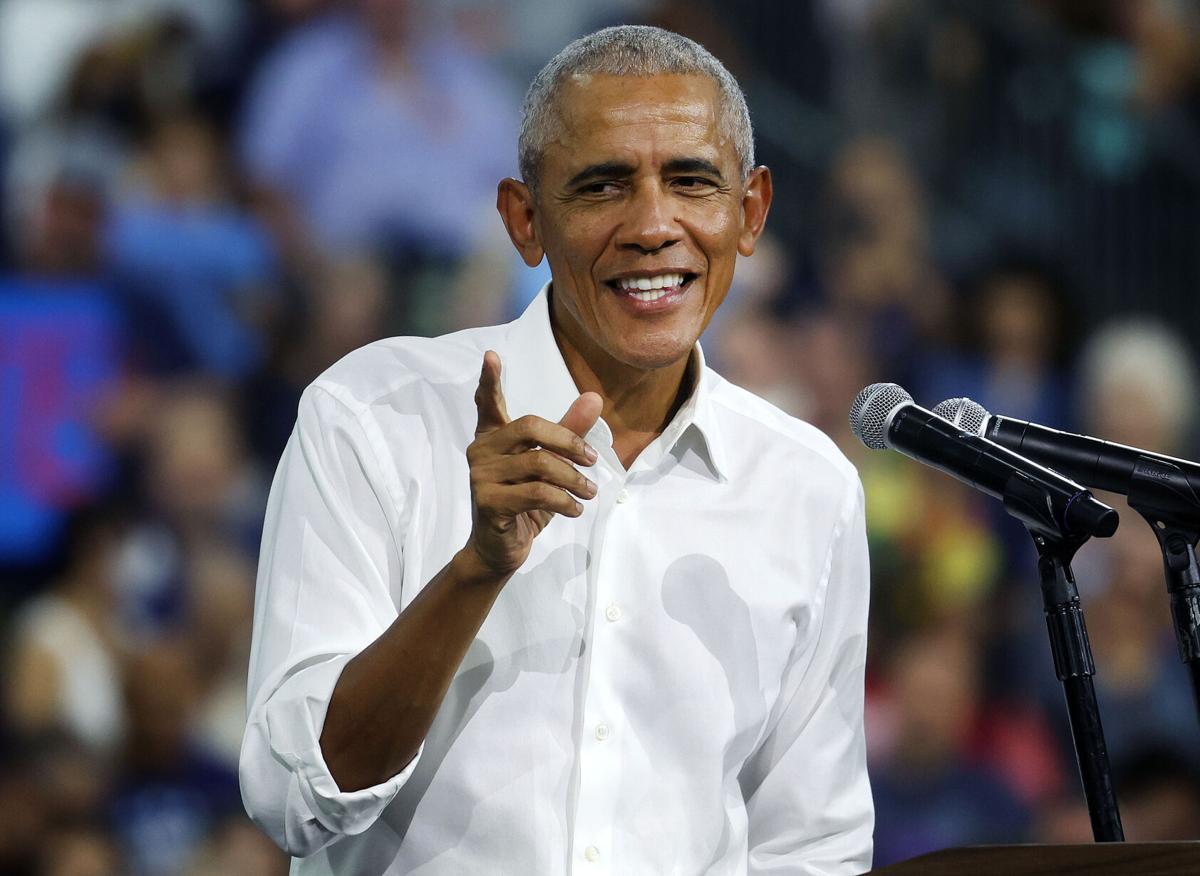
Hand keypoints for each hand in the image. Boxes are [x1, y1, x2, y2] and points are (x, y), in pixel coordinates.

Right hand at [464, 350, 602, 576]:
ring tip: (590, 492)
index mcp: (492, 436)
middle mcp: (481, 450)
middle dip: (569, 441)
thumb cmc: (525, 502)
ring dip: (573, 479)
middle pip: (529, 427)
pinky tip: (575, 509)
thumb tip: (594, 397)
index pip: (487, 403)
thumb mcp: (551, 466)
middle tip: (593, 460)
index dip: (489, 380)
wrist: (500, 550)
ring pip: (539, 463)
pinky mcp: (488, 502)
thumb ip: (569, 432)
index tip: (491, 355)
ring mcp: (481, 476)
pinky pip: (535, 492)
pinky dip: (564, 501)